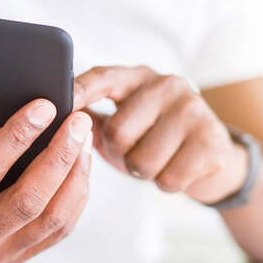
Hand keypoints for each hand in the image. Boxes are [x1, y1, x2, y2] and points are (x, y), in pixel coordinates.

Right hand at [0, 52, 92, 262]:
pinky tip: (81, 163)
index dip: (15, 138)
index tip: (44, 105)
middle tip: (79, 120)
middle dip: (58, 157)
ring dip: (74, 176)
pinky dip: (76, 195)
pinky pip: (59, 229)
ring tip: (84, 138)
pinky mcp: (20, 256)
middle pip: (26, 202)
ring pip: (50, 219)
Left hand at [74, 66, 246, 203]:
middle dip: (119, 154)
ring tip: (157, 160)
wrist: (212, 158)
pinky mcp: (211, 140)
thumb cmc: (154, 140)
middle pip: (117, 132)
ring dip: (143, 172)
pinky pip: (168, 178)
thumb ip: (89, 117)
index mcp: (137, 78)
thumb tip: (49, 119)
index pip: (103, 78)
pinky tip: (177, 169)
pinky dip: (166, 183)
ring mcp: (192, 109)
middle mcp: (166, 85)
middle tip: (134, 152)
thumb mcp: (121, 124)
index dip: (80, 91)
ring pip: (142, 161)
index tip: (60, 104)